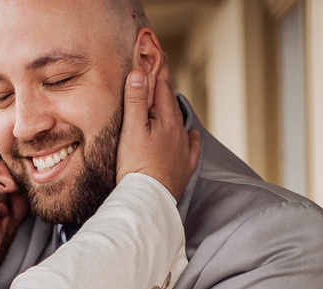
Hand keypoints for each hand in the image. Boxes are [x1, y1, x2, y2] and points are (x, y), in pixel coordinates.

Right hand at [115, 61, 200, 201]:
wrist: (149, 201)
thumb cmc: (136, 167)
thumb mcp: (131, 129)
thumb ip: (136, 100)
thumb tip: (140, 72)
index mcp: (166, 120)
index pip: (163, 87)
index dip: (159, 69)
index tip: (158, 53)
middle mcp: (179, 133)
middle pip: (171, 103)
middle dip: (164, 86)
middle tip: (160, 70)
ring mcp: (183, 151)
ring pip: (180, 123)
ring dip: (173, 110)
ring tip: (167, 101)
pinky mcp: (184, 168)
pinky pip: (191, 148)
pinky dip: (190, 138)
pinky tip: (191, 136)